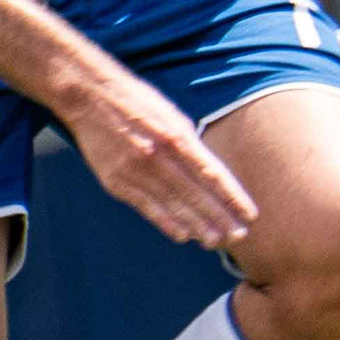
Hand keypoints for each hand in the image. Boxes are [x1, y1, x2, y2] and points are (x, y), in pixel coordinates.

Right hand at [63, 70, 255, 247]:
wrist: (90, 96)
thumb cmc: (140, 103)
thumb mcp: (173, 117)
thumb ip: (191, 147)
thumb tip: (212, 177)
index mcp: (176, 136)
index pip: (211, 174)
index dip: (231, 197)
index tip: (250, 213)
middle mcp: (156, 156)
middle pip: (194, 193)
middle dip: (218, 217)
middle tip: (239, 236)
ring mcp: (133, 171)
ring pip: (172, 204)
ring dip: (196, 226)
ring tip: (216, 242)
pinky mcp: (114, 181)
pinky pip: (145, 206)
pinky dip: (166, 222)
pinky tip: (183, 236)